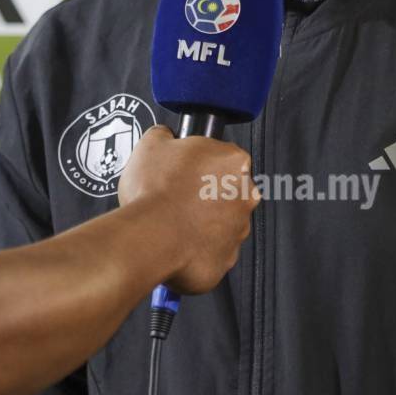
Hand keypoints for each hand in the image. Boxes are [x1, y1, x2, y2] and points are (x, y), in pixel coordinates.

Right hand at [119, 125, 258, 294]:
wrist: (149, 237)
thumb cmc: (154, 192)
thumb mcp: (152, 143)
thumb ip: (166, 134)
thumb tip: (166, 136)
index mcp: (234, 161)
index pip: (225, 157)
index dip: (203, 164)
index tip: (188, 172)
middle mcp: (246, 195)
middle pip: (229, 191)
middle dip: (207, 195)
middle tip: (179, 197)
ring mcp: (239, 229)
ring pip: (223, 224)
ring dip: (204, 223)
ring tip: (174, 222)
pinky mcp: (227, 259)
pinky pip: (213, 252)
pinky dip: (198, 249)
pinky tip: (177, 242)